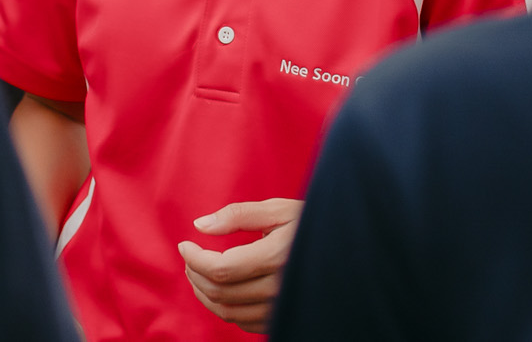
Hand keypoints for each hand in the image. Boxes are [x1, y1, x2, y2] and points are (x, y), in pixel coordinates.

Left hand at [177, 198, 303, 333]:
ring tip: (197, 272)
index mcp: (276, 258)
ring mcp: (281, 307)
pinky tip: (221, 288)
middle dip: (195, 274)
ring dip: (204, 293)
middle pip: (220, 292)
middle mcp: (279, 288)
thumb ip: (238, 215)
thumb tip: (200, 225)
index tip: (184, 244)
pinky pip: (243, 322)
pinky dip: (224, 307)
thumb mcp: (279, 209)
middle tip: (189, 256)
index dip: (194, 258)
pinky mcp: (282, 317)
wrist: (347, 247)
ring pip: (228, 311)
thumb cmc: (312, 222)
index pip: (220, 269)